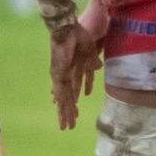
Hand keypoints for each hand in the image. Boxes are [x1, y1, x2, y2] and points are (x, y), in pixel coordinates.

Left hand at [49, 14, 101, 131]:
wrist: (66, 28)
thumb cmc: (78, 35)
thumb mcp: (90, 51)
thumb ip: (92, 62)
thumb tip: (97, 68)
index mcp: (70, 71)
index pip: (71, 91)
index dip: (72, 103)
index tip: (74, 112)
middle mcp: (62, 76)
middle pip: (66, 99)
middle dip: (67, 113)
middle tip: (68, 127)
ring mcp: (59, 76)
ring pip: (63, 100)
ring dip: (65, 113)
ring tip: (67, 127)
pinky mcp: (59, 75)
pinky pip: (62, 93)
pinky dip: (63, 104)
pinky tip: (64, 114)